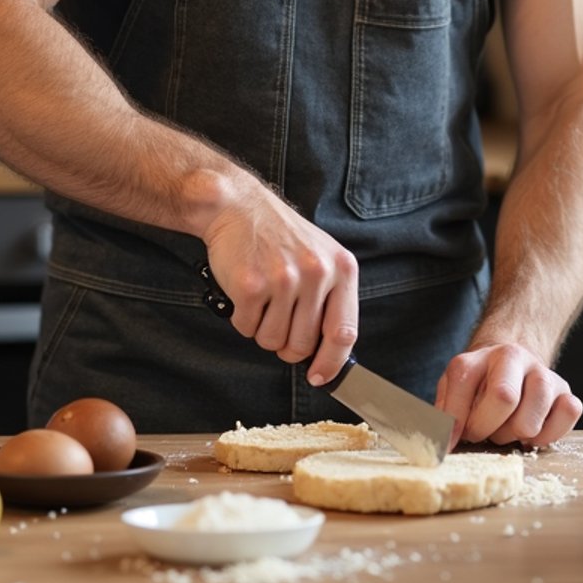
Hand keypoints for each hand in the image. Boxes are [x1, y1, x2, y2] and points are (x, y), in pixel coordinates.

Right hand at [202, 181, 357, 383]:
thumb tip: (327, 352)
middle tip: (276, 320)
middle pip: (303, 344)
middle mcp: (316, 273)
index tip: (319, 376)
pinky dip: (241, 318)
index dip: (331, 363)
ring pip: (272, 341)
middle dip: (286, 343)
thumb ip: (329, 298)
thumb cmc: (278, 235)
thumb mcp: (320, 257)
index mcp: (341, 268)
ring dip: (262, 329)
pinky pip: (247, 328)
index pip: (344, 333)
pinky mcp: (251, 285)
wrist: (238, 206)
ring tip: (262, 297)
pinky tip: (245, 291)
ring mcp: (284, 279)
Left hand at [435, 342, 582, 448]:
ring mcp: (542, 373)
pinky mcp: (566, 390)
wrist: (511, 362)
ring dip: (517, 435)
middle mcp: (513, 357)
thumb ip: (444, 413)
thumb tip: (441, 443)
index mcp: (479, 357)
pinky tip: (535, 430)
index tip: (452, 441)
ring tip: (509, 429)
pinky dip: (549, 434)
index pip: (463, 383)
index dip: (455, 420)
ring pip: (533, 417)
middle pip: (504, 397)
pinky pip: (568, 414)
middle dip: (489, 428)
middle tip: (485, 432)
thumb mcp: (454, 389)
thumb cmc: (479, 385)